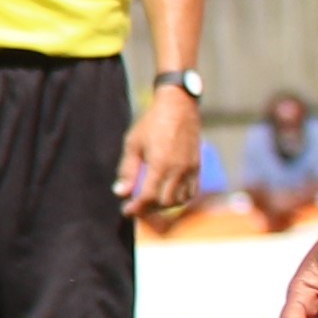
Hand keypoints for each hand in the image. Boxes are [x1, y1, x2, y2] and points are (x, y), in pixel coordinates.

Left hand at [116, 85, 207, 225]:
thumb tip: (120, 193)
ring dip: (164, 206)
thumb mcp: (133, 144)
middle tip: (135, 206)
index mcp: (160, 164)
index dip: (136, 207)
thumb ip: (127, 170)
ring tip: (150, 202)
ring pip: (179, 200)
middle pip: (164, 202)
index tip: (126, 210)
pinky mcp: (197, 166)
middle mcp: (178, 169)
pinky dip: (179, 199)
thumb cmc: (151, 123)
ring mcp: (190, 169)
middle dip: (148, 208)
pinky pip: (191, 191)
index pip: (148, 196)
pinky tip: (167, 196)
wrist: (178, 107)